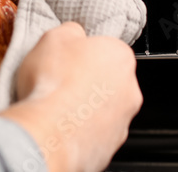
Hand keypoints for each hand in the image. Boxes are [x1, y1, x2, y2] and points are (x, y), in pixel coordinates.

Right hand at [0, 23, 142, 171]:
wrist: (48, 131)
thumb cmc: (53, 83)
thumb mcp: (53, 37)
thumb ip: (70, 30)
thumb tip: (74, 34)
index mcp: (119, 55)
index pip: (105, 48)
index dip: (82, 52)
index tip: (67, 58)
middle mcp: (129, 89)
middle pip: (106, 78)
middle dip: (86, 80)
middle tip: (59, 80)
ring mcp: (122, 121)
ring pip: (102, 108)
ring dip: (83, 106)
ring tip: (55, 105)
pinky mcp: (110, 146)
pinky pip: (94, 133)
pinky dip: (79, 129)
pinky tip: (59, 125)